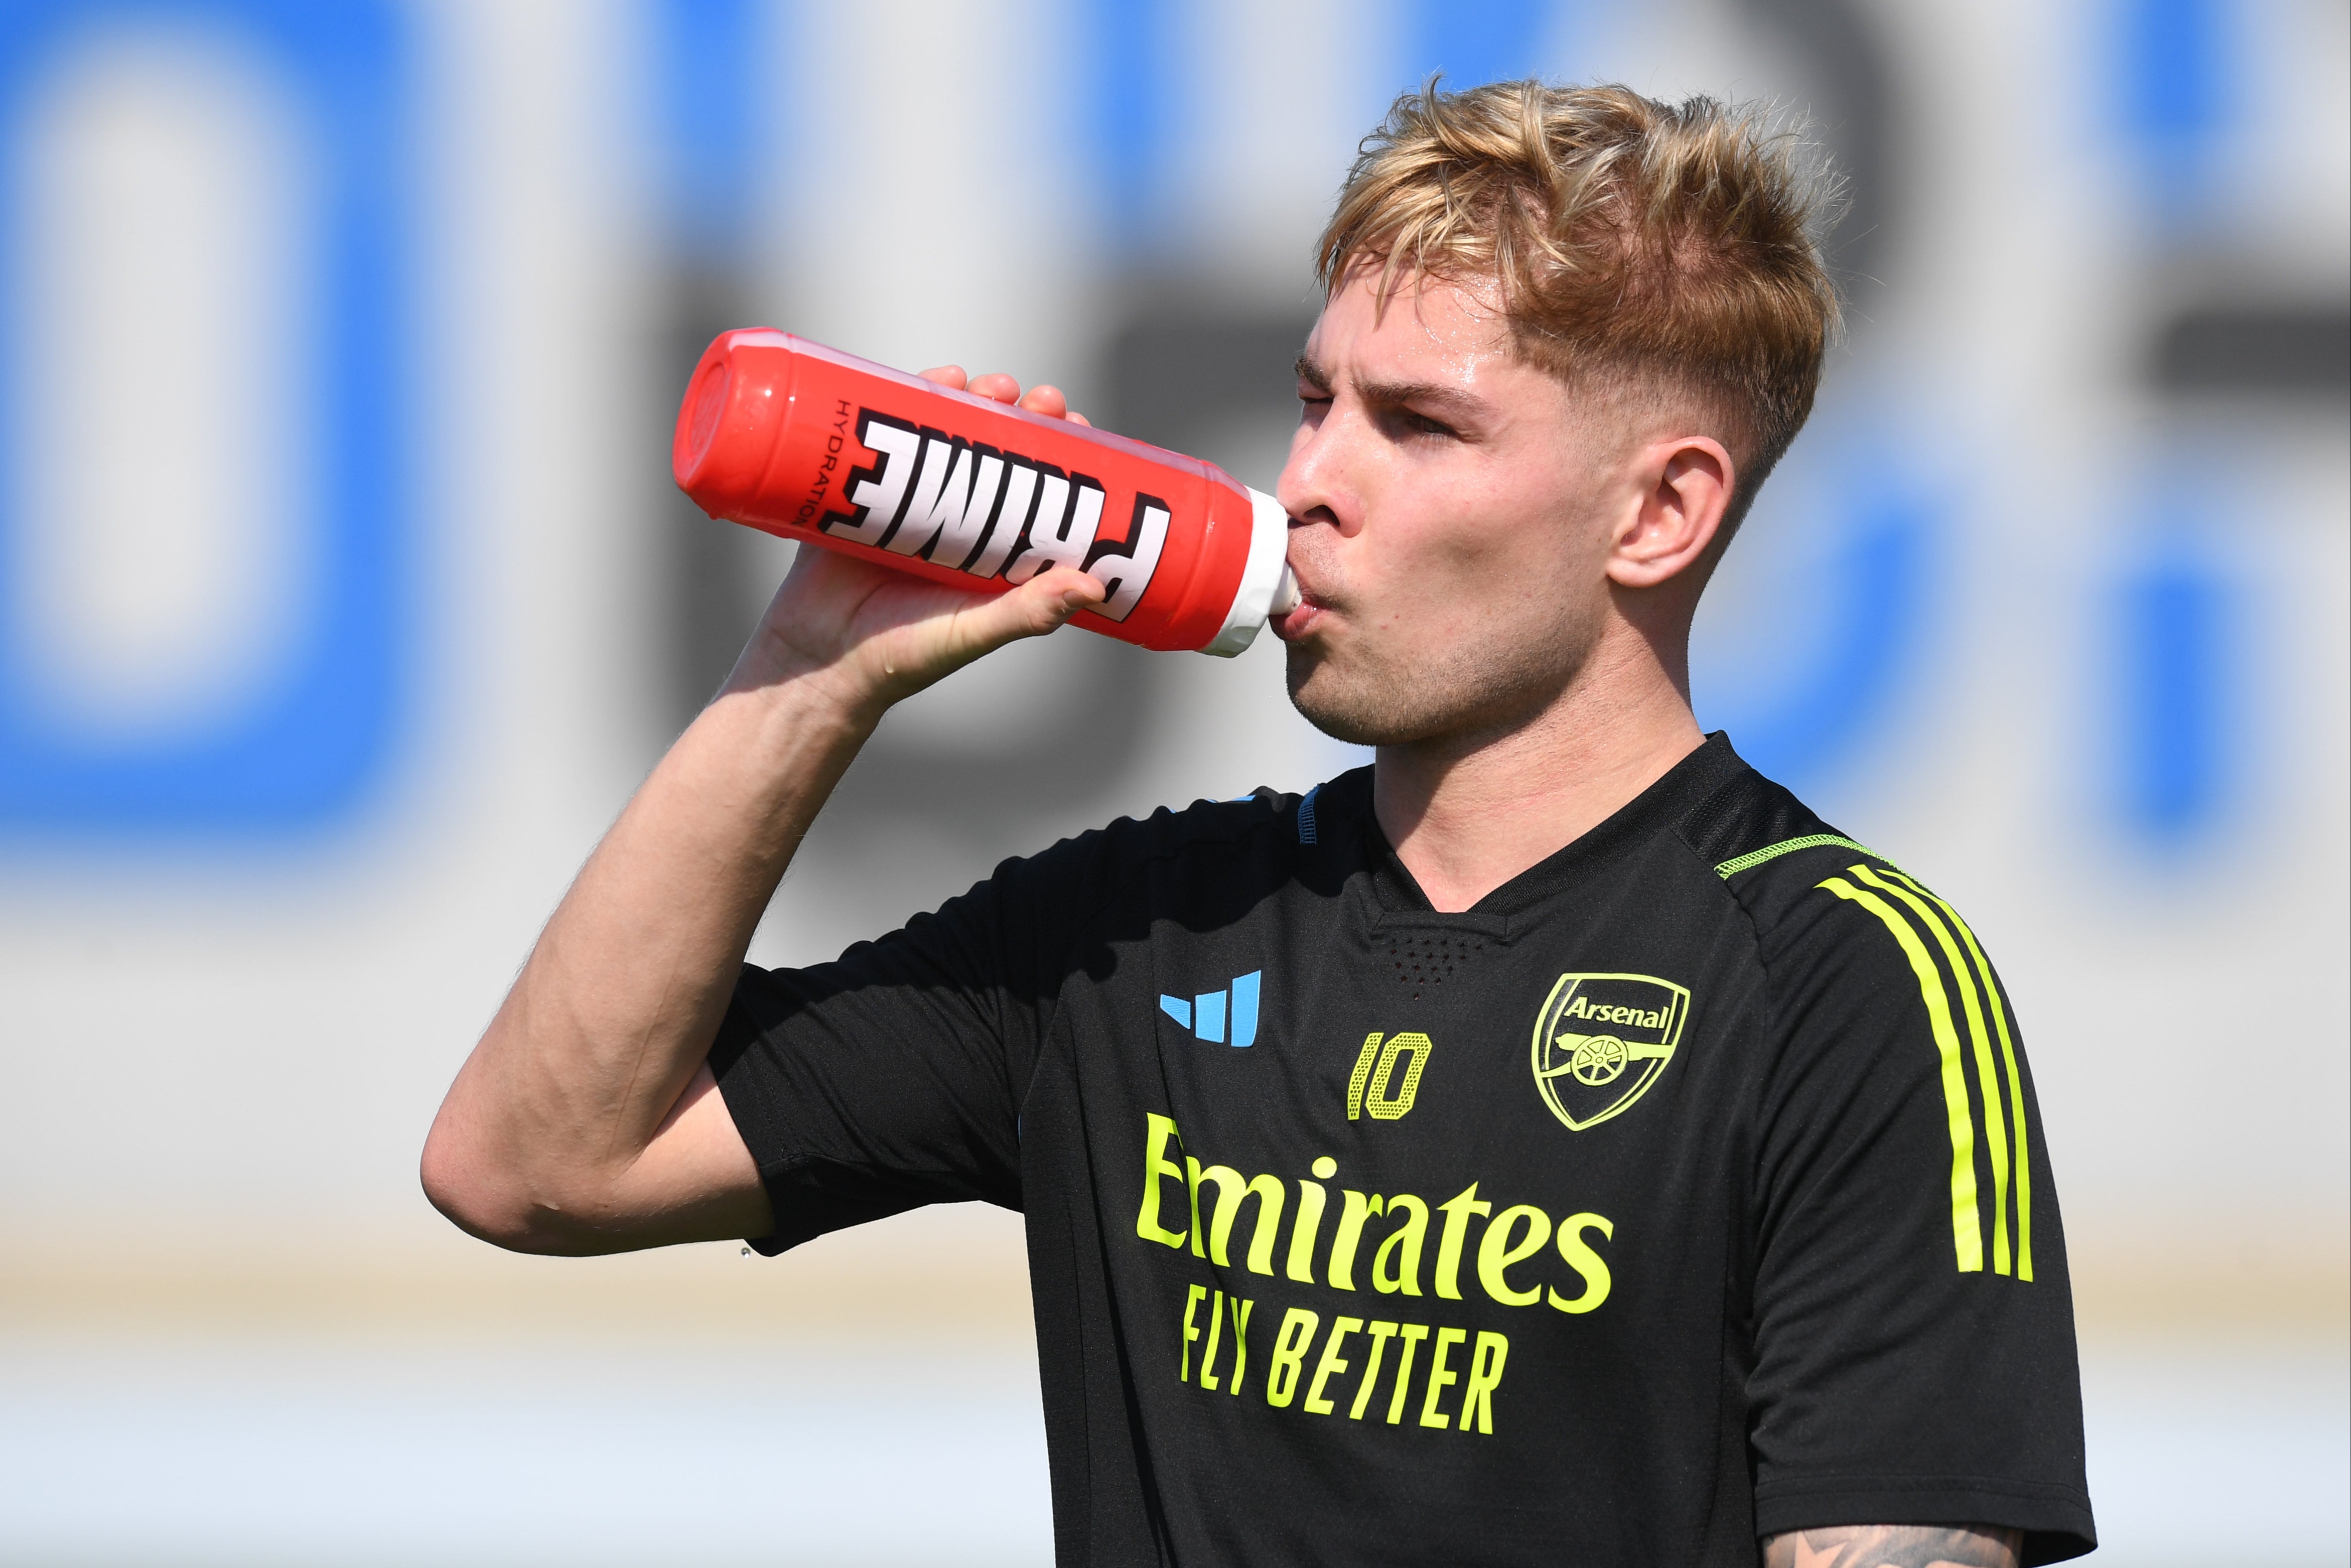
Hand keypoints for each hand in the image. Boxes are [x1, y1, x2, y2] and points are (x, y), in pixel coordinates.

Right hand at [728, 365, 1105, 720]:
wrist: (815, 660)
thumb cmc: (901, 657)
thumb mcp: (971, 634)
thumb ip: (1027, 613)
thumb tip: (1095, 585)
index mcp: (994, 550)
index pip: (1041, 489)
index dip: (1064, 454)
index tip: (1078, 426)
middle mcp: (958, 518)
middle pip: (999, 449)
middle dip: (1023, 416)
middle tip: (1041, 399)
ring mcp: (910, 498)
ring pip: (949, 432)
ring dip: (976, 399)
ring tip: (991, 385)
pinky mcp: (862, 486)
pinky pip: (890, 432)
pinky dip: (913, 397)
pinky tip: (939, 378)